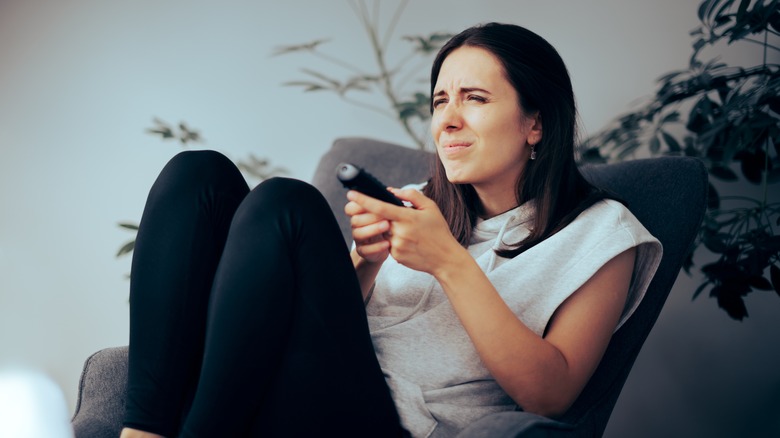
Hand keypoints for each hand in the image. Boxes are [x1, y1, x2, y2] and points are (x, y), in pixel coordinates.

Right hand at [345, 196, 390, 263]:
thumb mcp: (391, 211)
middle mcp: (357, 225)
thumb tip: (391, 190)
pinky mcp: (364, 251)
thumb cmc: (391, 224)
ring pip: (358, 234)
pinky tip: (387, 244)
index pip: (351, 207)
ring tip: (387, 226)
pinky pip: (366, 250)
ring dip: (373, 229)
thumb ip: (389, 200)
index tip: (373, 202)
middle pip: (355, 219)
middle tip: (386, 214)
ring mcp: (359, 239)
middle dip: (370, 216)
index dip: (359, 204)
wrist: (393, 246)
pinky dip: (376, 247)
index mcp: (361, 213)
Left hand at [347, 188, 464, 275]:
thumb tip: (391, 191)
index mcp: (407, 217)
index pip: (379, 207)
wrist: (445, 258)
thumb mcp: (430, 207)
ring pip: (383, 232)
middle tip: (396, 217)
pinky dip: (394, 240)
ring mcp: (396, 245)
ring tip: (410, 231)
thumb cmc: (438, 231)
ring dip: (390, 229)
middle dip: (381, 216)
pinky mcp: (396, 256)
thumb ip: (410, 195)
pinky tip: (409, 241)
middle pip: (379, 220)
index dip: (363, 200)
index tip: (351, 194)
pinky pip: (388, 244)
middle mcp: (399, 231)